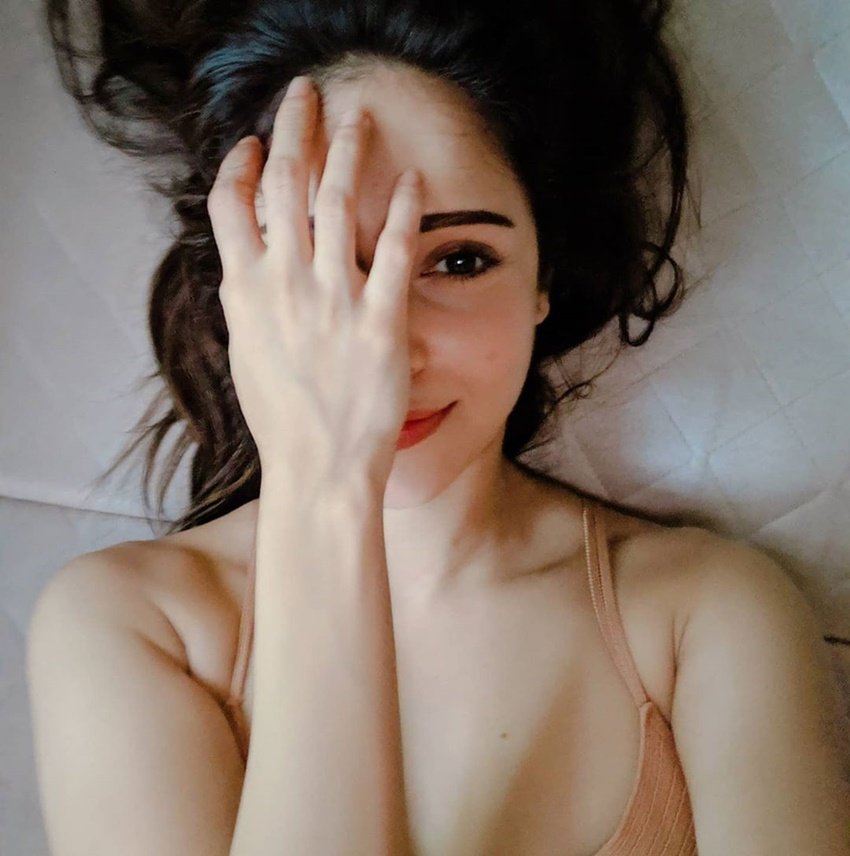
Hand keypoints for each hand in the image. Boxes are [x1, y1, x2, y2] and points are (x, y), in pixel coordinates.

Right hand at [207, 76, 423, 488]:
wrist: (317, 468)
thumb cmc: (282, 421)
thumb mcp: (248, 355)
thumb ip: (250, 304)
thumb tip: (250, 268)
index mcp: (245, 292)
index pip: (231, 206)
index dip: (241, 166)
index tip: (253, 143)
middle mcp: (284, 284)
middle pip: (282, 185)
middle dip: (293, 130)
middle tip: (304, 95)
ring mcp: (332, 300)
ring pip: (336, 203)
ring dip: (347, 151)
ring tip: (359, 118)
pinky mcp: (379, 321)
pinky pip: (394, 251)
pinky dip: (404, 210)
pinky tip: (413, 179)